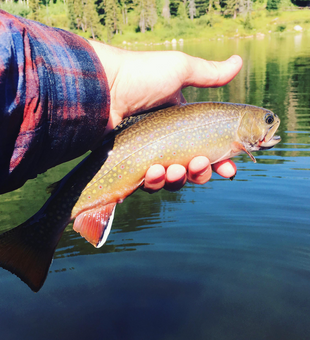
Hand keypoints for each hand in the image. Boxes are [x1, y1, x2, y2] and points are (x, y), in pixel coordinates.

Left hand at [89, 41, 241, 190]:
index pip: (207, 148)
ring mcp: (149, 155)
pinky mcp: (131, 166)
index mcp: (181, 123)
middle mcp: (167, 141)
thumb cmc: (142, 76)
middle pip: (191, 169)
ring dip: (178, 179)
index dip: (221, 162)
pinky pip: (148, 184)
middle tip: (199, 164)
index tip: (230, 169)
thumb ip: (210, 73)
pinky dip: (155, 181)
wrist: (103, 87)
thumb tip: (240, 61)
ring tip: (174, 169)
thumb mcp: (180, 69)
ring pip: (172, 180)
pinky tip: (154, 171)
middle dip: (201, 173)